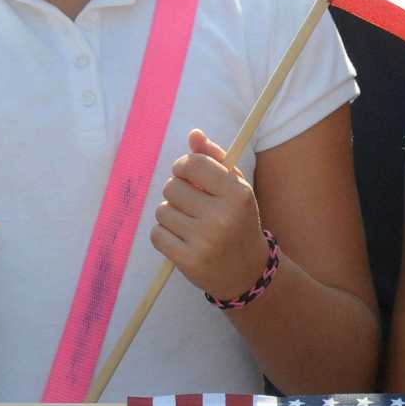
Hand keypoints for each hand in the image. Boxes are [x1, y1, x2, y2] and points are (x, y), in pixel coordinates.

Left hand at [152, 130, 266, 301]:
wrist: (247, 271)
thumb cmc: (238, 221)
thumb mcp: (235, 188)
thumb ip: (214, 159)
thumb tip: (194, 134)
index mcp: (237, 193)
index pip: (192, 163)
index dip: (184, 167)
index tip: (188, 176)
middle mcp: (222, 216)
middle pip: (172, 186)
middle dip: (177, 192)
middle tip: (192, 204)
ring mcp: (204, 241)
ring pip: (162, 210)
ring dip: (170, 213)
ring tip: (188, 223)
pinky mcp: (188, 261)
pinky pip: (157, 234)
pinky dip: (163, 234)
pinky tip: (181, 239)